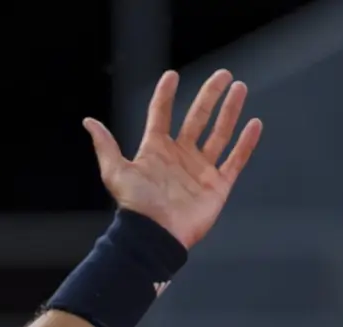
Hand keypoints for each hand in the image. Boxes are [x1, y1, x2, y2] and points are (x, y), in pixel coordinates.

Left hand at [83, 69, 261, 249]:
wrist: (155, 235)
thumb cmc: (135, 206)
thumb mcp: (116, 172)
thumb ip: (105, 145)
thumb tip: (88, 121)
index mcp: (155, 150)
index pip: (161, 115)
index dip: (165, 95)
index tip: (171, 76)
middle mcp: (179, 156)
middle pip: (197, 118)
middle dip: (210, 96)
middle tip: (223, 75)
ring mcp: (200, 170)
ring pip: (220, 134)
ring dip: (230, 111)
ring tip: (239, 88)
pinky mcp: (217, 186)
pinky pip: (235, 160)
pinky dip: (245, 143)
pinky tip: (254, 123)